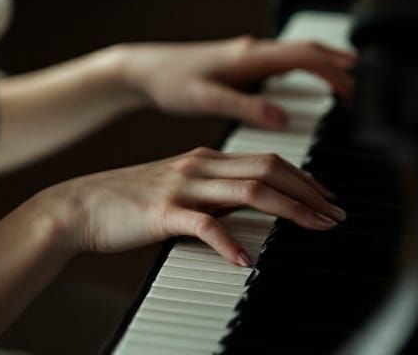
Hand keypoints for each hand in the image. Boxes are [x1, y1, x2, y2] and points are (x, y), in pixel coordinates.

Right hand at [40, 145, 344, 265]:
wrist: (80, 205)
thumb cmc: (127, 201)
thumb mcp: (177, 187)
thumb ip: (212, 190)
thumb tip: (251, 202)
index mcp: (202, 158)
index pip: (265, 159)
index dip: (303, 176)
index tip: (329, 198)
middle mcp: (197, 166)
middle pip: (266, 169)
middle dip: (309, 191)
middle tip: (337, 214)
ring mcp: (180, 188)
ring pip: (246, 190)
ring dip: (289, 208)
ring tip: (316, 227)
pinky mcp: (162, 213)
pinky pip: (203, 226)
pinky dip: (228, 242)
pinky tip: (245, 260)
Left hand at [114, 34, 357, 128]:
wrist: (143, 70)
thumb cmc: (170, 82)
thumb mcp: (205, 98)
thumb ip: (243, 106)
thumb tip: (283, 116)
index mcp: (248, 57)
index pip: (303, 56)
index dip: (332, 72)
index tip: (352, 94)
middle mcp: (250, 51)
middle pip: (305, 50)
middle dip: (337, 64)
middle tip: (364, 86)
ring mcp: (245, 56)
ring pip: (294, 54)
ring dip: (322, 64)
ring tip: (346, 82)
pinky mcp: (238, 64)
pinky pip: (280, 62)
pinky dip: (302, 69)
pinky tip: (303, 83)